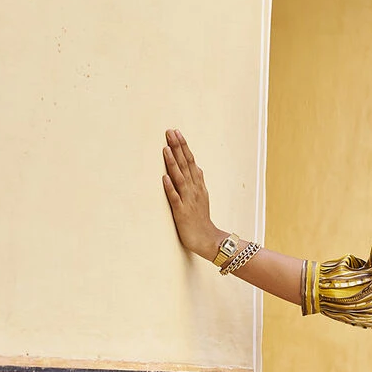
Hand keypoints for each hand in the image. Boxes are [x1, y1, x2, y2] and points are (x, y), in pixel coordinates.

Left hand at [162, 130, 219, 259]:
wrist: (208, 240)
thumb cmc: (201, 219)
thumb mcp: (202, 196)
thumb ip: (198, 181)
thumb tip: (197, 167)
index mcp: (198, 185)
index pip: (191, 161)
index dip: (183, 146)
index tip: (176, 132)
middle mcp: (194, 189)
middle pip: (185, 165)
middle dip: (178, 148)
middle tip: (170, 132)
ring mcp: (188, 200)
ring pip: (180, 177)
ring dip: (172, 163)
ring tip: (165, 148)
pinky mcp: (181, 212)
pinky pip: (175, 197)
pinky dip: (170, 187)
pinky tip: (164, 177)